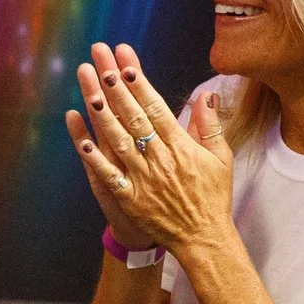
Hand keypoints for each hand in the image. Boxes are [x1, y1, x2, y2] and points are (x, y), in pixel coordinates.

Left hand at [63, 43, 234, 256]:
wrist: (203, 238)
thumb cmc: (213, 196)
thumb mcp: (221, 158)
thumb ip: (210, 125)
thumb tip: (207, 94)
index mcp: (181, 147)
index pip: (156, 109)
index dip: (140, 86)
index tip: (126, 65)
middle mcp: (160, 159)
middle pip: (134, 118)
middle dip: (117, 91)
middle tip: (101, 66)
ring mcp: (143, 179)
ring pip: (119, 141)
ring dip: (103, 116)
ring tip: (89, 92)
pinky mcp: (131, 198)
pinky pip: (109, 175)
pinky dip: (95, 158)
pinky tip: (82, 140)